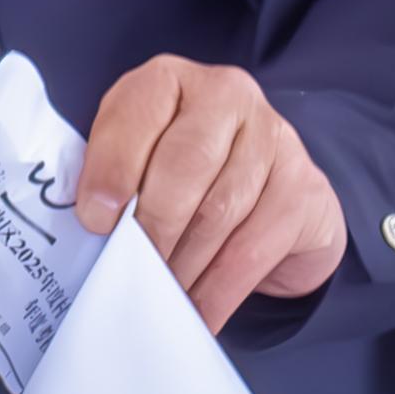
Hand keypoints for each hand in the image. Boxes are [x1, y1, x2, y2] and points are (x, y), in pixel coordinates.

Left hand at [76, 57, 349, 328]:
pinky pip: (254, 246)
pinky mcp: (304, 186)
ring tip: (157, 296)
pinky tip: (196, 313)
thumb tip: (89, 222)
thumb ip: (112, 174)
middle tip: (128, 269)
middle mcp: (227, 95)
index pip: (139, 113)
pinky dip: (218, 290)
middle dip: (152, 225)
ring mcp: (273, 137)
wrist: (269, 194)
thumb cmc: (181, 175)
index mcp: (170, 80)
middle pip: (186, 163)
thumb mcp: (137, 157)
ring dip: (183, 264)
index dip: (113, 168)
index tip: (95, 220)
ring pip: (221, 209)